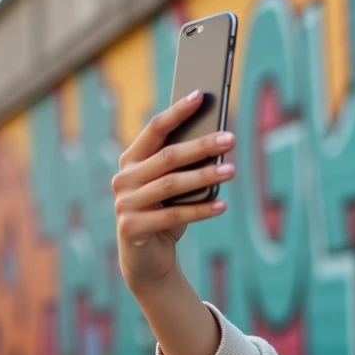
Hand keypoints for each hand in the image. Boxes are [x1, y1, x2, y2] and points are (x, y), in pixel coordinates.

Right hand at [112, 90, 237, 288]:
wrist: (147, 258)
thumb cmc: (165, 214)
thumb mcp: (174, 188)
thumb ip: (184, 167)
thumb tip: (217, 140)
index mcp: (131, 160)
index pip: (154, 129)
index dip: (178, 112)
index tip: (201, 95)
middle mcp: (123, 178)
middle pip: (167, 156)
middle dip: (201, 145)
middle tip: (230, 138)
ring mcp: (124, 203)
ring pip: (171, 185)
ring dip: (204, 176)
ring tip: (231, 170)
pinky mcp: (132, 227)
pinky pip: (173, 215)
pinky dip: (200, 210)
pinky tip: (223, 204)